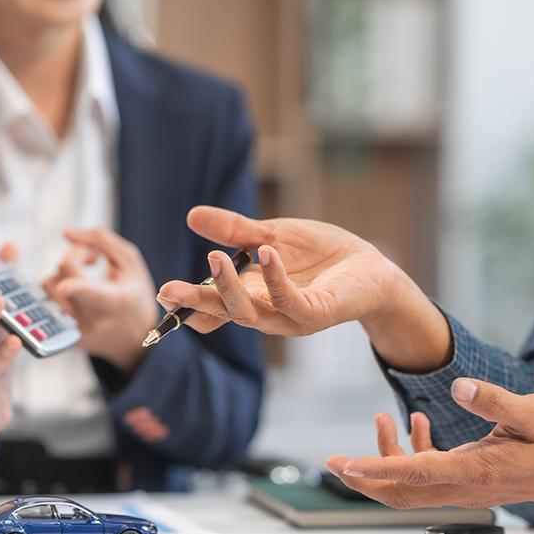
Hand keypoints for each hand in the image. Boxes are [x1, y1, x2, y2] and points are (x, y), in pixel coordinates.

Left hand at [42, 228, 157, 374]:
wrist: (135, 339)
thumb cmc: (134, 295)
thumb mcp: (130, 263)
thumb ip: (101, 240)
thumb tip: (66, 233)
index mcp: (117, 301)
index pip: (93, 293)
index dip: (77, 288)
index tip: (67, 286)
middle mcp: (94, 320)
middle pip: (63, 276)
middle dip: (74, 257)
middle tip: (93, 259)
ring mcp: (76, 332)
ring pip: (48, 287)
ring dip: (61, 274)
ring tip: (82, 278)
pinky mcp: (63, 339)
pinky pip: (45, 303)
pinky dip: (56, 291)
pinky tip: (74, 294)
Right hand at [156, 206, 452, 372]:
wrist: (371, 269)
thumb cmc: (321, 256)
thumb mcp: (271, 236)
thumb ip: (234, 230)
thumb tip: (192, 215)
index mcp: (251, 296)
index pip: (213, 306)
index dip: (187, 305)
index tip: (162, 296)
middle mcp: (265, 313)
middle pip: (223, 313)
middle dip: (196, 302)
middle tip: (168, 290)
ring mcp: (290, 318)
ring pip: (250, 313)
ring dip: (229, 288)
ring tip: (214, 258)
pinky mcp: (316, 314)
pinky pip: (290, 300)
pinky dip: (275, 278)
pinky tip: (266, 253)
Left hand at [324, 379, 533, 530]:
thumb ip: (495, 400)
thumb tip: (458, 387)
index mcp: (476, 470)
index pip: (415, 474)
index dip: (376, 469)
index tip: (345, 465)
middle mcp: (464, 486)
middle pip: (401, 492)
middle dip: (363, 478)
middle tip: (331, 461)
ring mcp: (464, 487)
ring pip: (411, 485)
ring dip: (386, 458)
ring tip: (380, 419)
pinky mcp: (467, 479)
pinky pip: (428, 474)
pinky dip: (413, 452)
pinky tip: (415, 422)